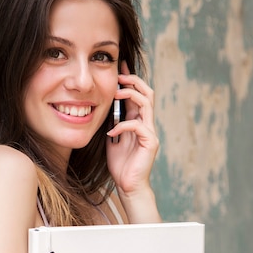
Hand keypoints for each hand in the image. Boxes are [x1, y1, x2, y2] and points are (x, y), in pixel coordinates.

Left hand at [106, 62, 158, 196]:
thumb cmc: (120, 165)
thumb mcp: (112, 139)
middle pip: (147, 92)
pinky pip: (138, 125)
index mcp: (138, 121)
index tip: (119, 65)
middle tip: (118, 76)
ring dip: (130, 95)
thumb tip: (101, 107)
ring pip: (146, 103)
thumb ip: (112, 123)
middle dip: (133, 81)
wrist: (128, 186)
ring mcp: (150, 132)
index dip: (129, 79)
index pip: (137, 94)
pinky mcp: (150, 143)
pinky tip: (111, 132)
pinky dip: (122, 125)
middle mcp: (147, 124)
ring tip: (115, 95)